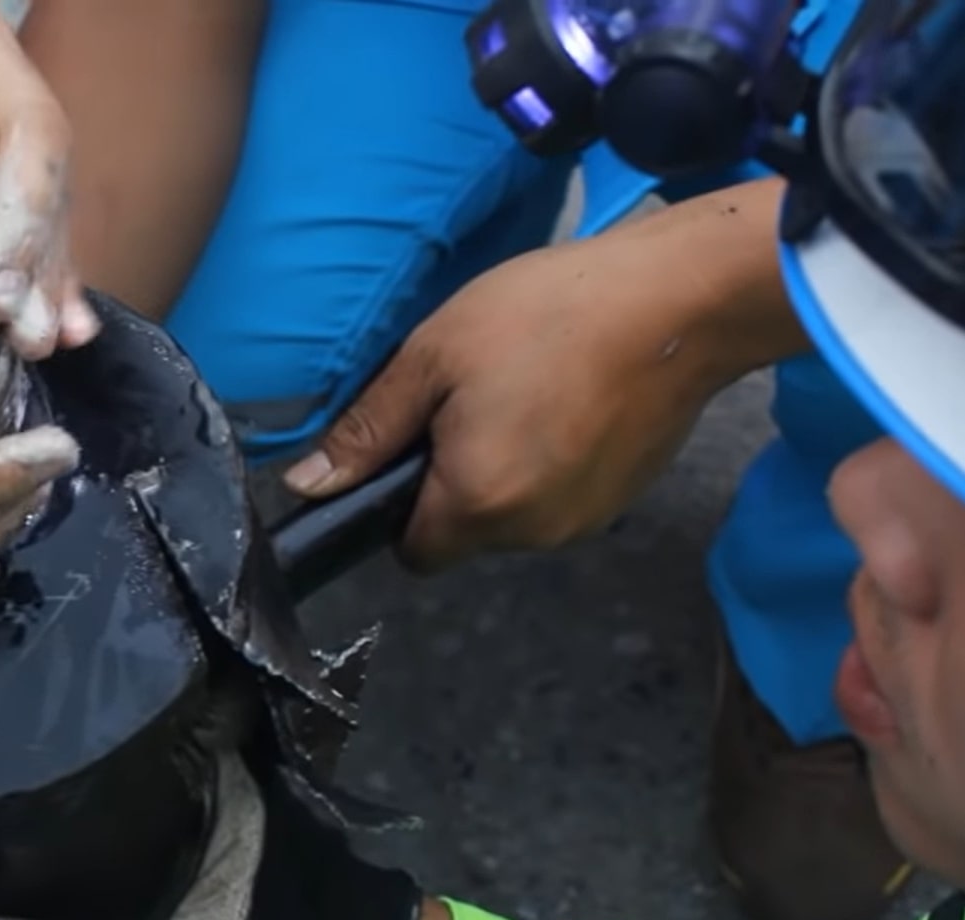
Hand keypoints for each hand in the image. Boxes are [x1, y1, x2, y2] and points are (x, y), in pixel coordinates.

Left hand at [280, 182, 803, 571]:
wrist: (681, 300)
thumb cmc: (547, 315)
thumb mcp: (433, 357)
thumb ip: (368, 432)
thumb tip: (305, 485)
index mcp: (477, 504)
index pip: (412, 552)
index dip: (400, 507)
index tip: (413, 446)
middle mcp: (532, 533)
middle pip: (464, 534)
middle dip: (455, 482)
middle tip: (471, 398)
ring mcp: (586, 522)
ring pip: (514, 517)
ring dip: (505, 472)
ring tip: (525, 391)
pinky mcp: (624, 500)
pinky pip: (559, 499)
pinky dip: (551, 464)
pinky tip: (565, 401)